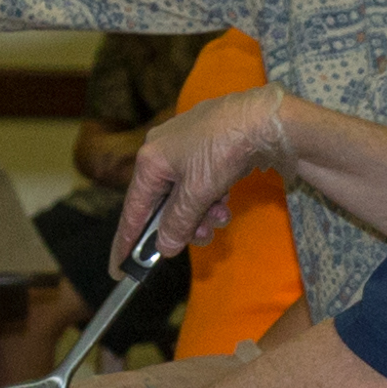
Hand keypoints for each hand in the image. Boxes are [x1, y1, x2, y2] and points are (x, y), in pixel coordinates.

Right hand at [114, 87, 284, 268]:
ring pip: (185, 194)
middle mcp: (163, 149)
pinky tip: (226, 198)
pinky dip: (212, 195)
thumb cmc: (224, 148)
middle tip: (201, 237)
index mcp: (150, 159)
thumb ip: (178, 223)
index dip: (127, 242)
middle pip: (163, 204)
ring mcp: (187, 144)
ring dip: (202, 212)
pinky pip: (201, 180)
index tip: (120, 268)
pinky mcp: (209, 144)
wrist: (266, 118)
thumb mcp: (197, 192)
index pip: (134, 210)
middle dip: (183, 225)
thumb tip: (164, 246)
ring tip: (221, 216)